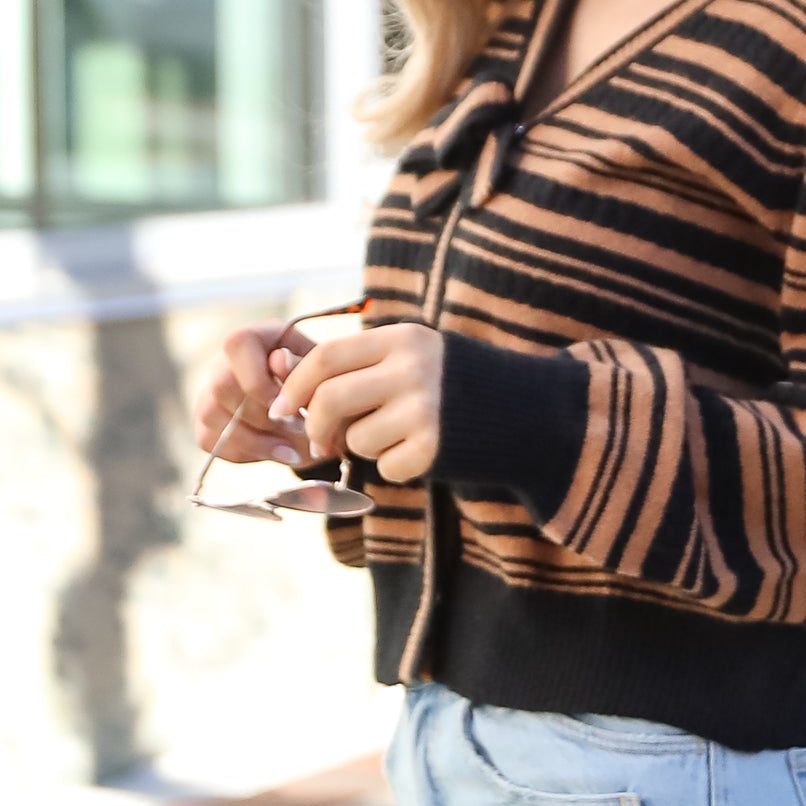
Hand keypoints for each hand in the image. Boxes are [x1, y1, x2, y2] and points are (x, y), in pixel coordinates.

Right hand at [193, 326, 313, 469]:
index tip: (285, 404)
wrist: (322, 420)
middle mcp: (229, 360)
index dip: (257, 379)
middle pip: (221, 385)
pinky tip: (275, 452)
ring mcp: (213, 391)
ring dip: (255, 440)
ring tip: (292, 448)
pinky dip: (246, 453)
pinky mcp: (208, 422)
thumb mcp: (324, 375)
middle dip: (261, 417)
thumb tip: (278, 361)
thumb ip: (303, 366)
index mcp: (261, 337)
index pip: (237, 344)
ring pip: (210, 414)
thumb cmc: (324, 391)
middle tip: (298, 429)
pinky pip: (211, 440)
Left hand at [275, 321, 445, 484]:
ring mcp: (425, 409)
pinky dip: (394, 465)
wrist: (524, 413)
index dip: (296, 385)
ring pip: (356, 438)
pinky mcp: (435, 447)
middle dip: (315, 425)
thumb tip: (281, 370)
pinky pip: (386, 466)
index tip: (281, 408)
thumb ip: (354, 364)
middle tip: (319, 440)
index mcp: (402, 339)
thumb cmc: (450, 384)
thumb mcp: (407, 357)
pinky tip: (421, 450)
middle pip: (330, 399)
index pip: (328, 356)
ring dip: (363, 445)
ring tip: (396, 434)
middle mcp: (413, 369)